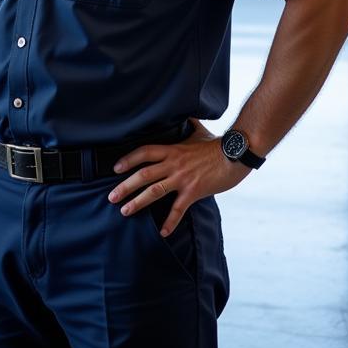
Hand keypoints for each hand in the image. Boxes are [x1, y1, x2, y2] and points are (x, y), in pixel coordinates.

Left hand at [107, 119, 250, 235]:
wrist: (236, 154)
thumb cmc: (217, 144)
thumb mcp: (198, 131)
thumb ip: (188, 126)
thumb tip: (186, 115)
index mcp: (172, 149)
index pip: (144, 153)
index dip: (128, 160)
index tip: (115, 168)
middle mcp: (173, 163)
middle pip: (143, 174)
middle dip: (125, 186)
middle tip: (111, 197)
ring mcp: (182, 178)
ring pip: (154, 191)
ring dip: (137, 202)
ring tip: (124, 211)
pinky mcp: (194, 191)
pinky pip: (178, 209)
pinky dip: (170, 221)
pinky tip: (162, 232)